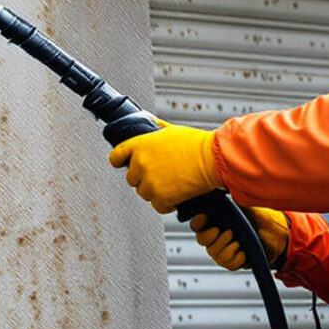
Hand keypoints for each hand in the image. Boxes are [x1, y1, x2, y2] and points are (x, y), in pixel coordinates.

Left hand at [106, 123, 220, 212]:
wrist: (212, 159)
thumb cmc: (196, 144)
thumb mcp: (171, 130)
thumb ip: (156, 129)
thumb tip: (150, 122)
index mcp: (140, 145)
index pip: (116, 155)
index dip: (118, 160)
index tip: (120, 163)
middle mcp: (141, 163)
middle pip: (132, 178)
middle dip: (143, 178)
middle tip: (159, 176)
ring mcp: (150, 181)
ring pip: (144, 193)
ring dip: (155, 192)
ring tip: (170, 185)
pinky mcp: (161, 197)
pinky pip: (158, 206)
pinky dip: (166, 204)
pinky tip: (175, 197)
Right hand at [191, 205, 288, 271]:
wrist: (279, 235)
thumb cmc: (263, 218)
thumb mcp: (246, 205)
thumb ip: (232, 199)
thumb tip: (222, 187)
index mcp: (217, 221)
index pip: (197, 224)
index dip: (197, 222)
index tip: (205, 217)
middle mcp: (218, 235)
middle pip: (202, 240)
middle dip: (213, 237)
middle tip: (229, 231)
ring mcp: (225, 249)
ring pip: (214, 254)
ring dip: (226, 248)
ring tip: (238, 242)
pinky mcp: (235, 260)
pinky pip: (228, 264)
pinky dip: (236, 258)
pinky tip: (244, 252)